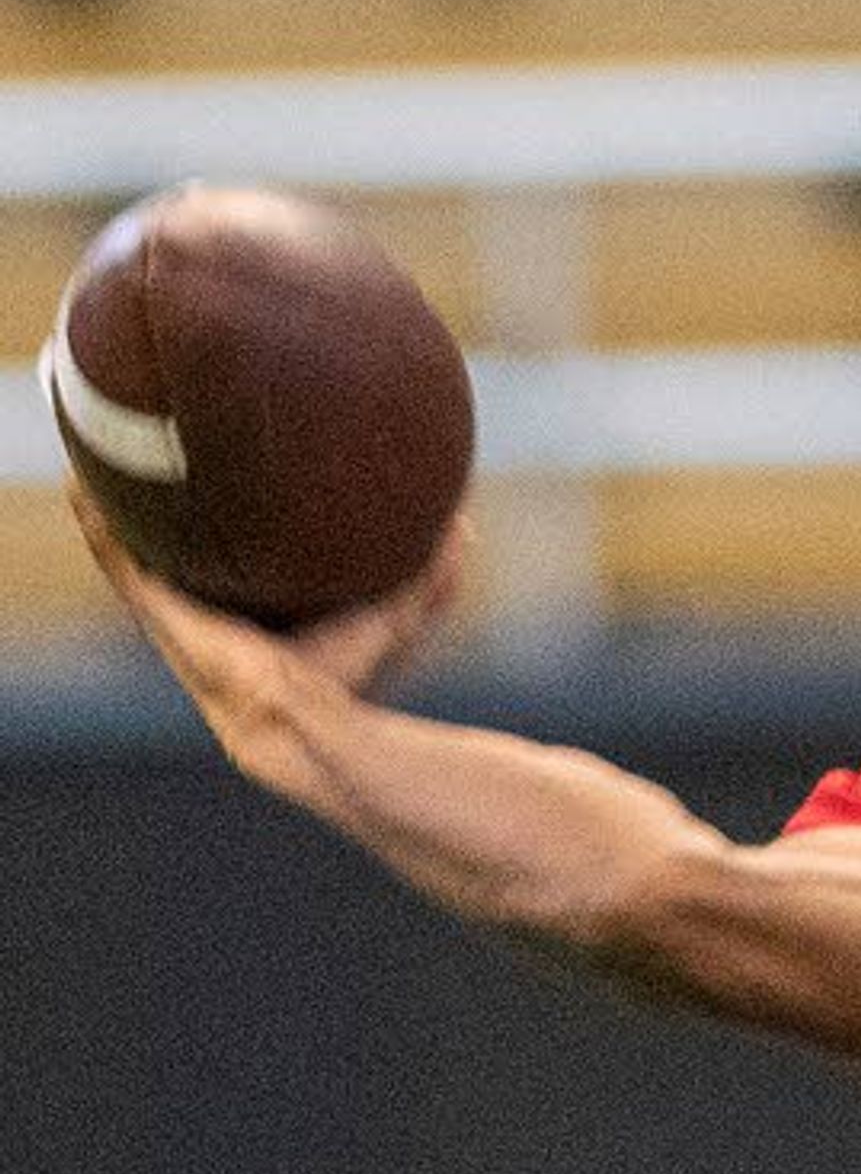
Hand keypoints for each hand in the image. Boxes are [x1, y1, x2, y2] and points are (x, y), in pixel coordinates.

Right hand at [81, 480, 465, 762]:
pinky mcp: (158, 611)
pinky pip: (120, 557)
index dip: (232, 520)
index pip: (241, 555)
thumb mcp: (396, 612)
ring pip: (142, 549)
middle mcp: (210, 607)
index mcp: (258, 606)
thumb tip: (463, 526)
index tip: (229, 472)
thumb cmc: (346, 679)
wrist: (298, 720)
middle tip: (153, 453)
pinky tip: (84, 484)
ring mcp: (177, 611)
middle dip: (165, 506)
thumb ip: (429, 575)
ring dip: (121, 509)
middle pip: (183, 546)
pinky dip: (99, 522)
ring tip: (101, 457)